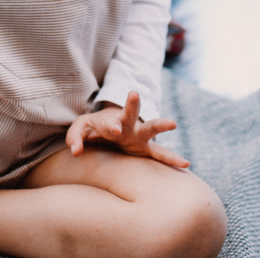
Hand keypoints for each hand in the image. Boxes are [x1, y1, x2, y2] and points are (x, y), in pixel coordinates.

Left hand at [65, 91, 189, 168]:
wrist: (110, 129)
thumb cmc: (94, 129)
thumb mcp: (81, 129)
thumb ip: (75, 137)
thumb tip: (75, 152)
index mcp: (109, 120)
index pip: (109, 122)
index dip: (112, 125)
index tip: (116, 129)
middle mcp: (126, 125)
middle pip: (130, 114)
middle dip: (133, 107)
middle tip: (135, 96)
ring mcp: (138, 136)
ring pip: (150, 129)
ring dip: (160, 125)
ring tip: (173, 123)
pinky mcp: (145, 148)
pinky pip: (160, 154)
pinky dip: (171, 159)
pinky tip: (185, 165)